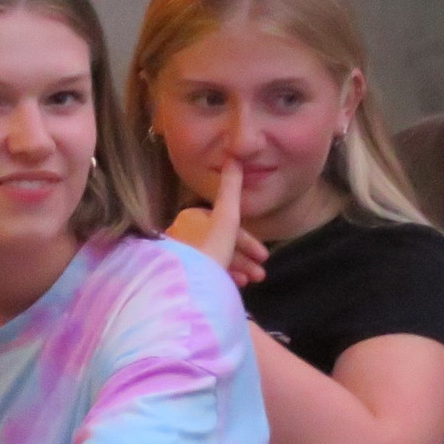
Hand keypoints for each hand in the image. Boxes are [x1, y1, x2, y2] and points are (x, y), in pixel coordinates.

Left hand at [165, 162, 268, 286]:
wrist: (188, 285)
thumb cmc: (211, 248)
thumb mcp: (227, 217)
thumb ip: (231, 188)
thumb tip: (234, 157)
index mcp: (192, 218)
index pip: (225, 225)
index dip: (248, 240)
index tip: (264, 256)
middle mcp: (183, 234)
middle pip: (221, 243)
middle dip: (245, 259)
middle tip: (261, 275)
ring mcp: (180, 256)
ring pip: (214, 258)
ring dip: (237, 269)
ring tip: (251, 282)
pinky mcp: (180, 275)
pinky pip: (204, 272)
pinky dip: (222, 276)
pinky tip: (235, 286)